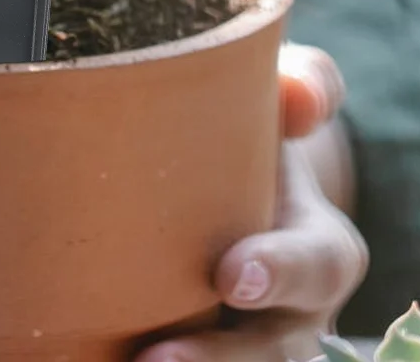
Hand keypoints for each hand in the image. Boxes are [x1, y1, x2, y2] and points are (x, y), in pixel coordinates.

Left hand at [137, 44, 368, 361]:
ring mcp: (252, 346)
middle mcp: (294, 314)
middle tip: (158, 356)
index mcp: (319, 245)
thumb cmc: (252, 132)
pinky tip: (100, 359)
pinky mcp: (206, 350)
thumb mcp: (279, 99)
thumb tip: (299, 94)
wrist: (216, 177)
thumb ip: (304, 84)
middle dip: (221, 358)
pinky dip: (135, 361)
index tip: (230, 274)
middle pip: (275, 353)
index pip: (317, 266)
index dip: (280, 272)